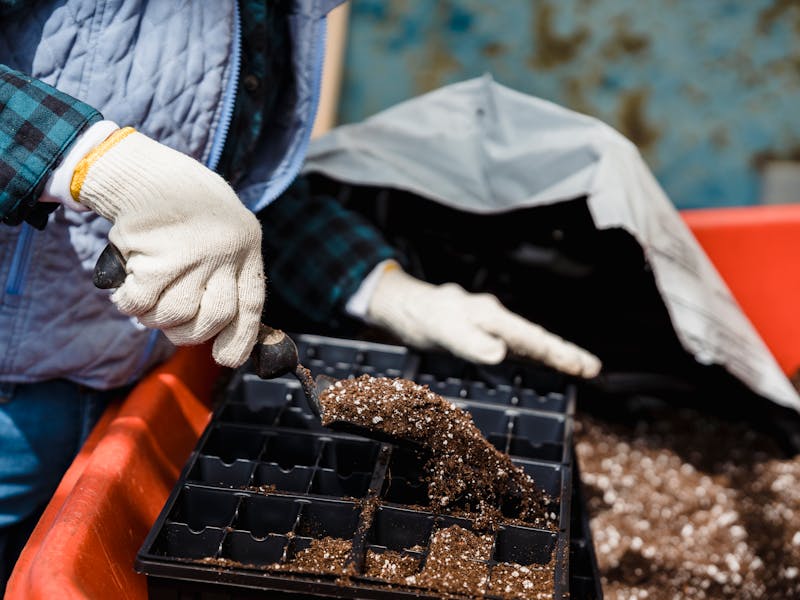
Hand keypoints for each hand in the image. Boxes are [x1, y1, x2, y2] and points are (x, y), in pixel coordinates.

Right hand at [70, 128, 264, 367]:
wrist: (146, 173)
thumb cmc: (185, 207)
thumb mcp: (224, 230)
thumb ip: (227, 272)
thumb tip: (220, 330)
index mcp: (246, 248)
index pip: (251, 305)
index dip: (240, 339)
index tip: (225, 359)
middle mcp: (225, 253)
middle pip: (215, 318)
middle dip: (190, 332)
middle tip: (172, 322)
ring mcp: (194, 256)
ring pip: (177, 315)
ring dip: (156, 318)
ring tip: (147, 300)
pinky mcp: (158, 257)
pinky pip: (143, 302)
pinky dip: (130, 304)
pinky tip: (126, 290)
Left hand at [366, 265, 600, 376]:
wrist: (404, 306)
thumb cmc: (423, 317)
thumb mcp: (443, 330)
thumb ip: (469, 341)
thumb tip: (499, 353)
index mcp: (491, 316)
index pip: (531, 337)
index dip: (558, 353)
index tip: (583, 366)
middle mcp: (495, 318)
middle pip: (536, 337)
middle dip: (565, 353)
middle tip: (593, 369)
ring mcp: (491, 325)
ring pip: (528, 341)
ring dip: (554, 354)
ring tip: (581, 368)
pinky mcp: (484, 332)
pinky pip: (515, 344)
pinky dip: (534, 354)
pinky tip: (544, 363)